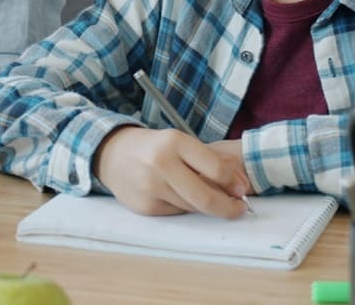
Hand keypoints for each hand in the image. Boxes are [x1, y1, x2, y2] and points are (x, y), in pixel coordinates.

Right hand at [93, 126, 250, 218]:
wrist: (112, 155)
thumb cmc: (154, 148)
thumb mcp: (180, 143)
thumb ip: (211, 160)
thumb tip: (241, 185)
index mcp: (174, 142)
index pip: (215, 168)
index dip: (233, 184)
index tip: (242, 191)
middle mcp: (160, 164)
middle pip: (205, 197)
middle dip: (228, 208)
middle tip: (238, 209)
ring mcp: (150, 187)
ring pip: (193, 207)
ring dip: (206, 206)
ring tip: (207, 197)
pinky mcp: (145, 206)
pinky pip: (176, 212)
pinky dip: (183, 207)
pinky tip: (177, 196)